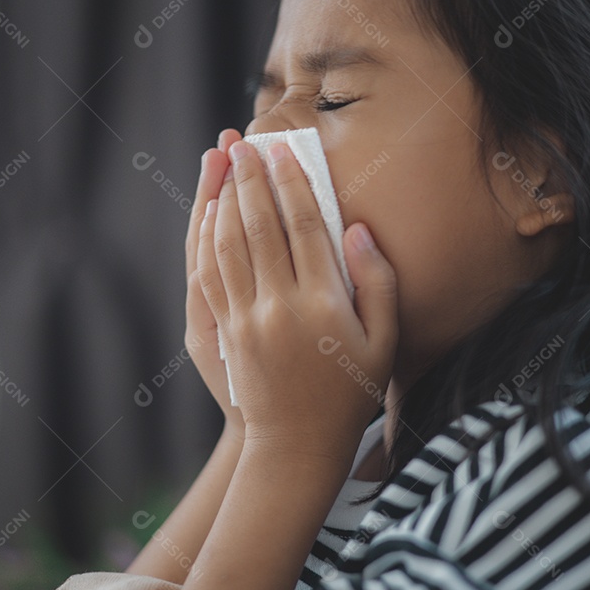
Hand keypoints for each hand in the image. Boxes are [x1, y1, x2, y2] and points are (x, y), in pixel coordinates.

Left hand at [195, 139, 398, 462]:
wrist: (297, 446)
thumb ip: (378, 284)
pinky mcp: (222, 333)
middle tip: (244, 143)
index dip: (293, 184)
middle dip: (249, 180)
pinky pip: (208, 275)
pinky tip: (208, 215)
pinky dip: (205, 239)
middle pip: (259, 228)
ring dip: (221, 200)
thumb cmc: (349, 393)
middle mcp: (278, 308)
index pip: (304, 228)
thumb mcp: (384, 343)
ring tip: (220, 164)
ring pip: (226, 246)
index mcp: (322, 306)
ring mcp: (244, 321)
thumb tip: (359, 231)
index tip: (284, 150)